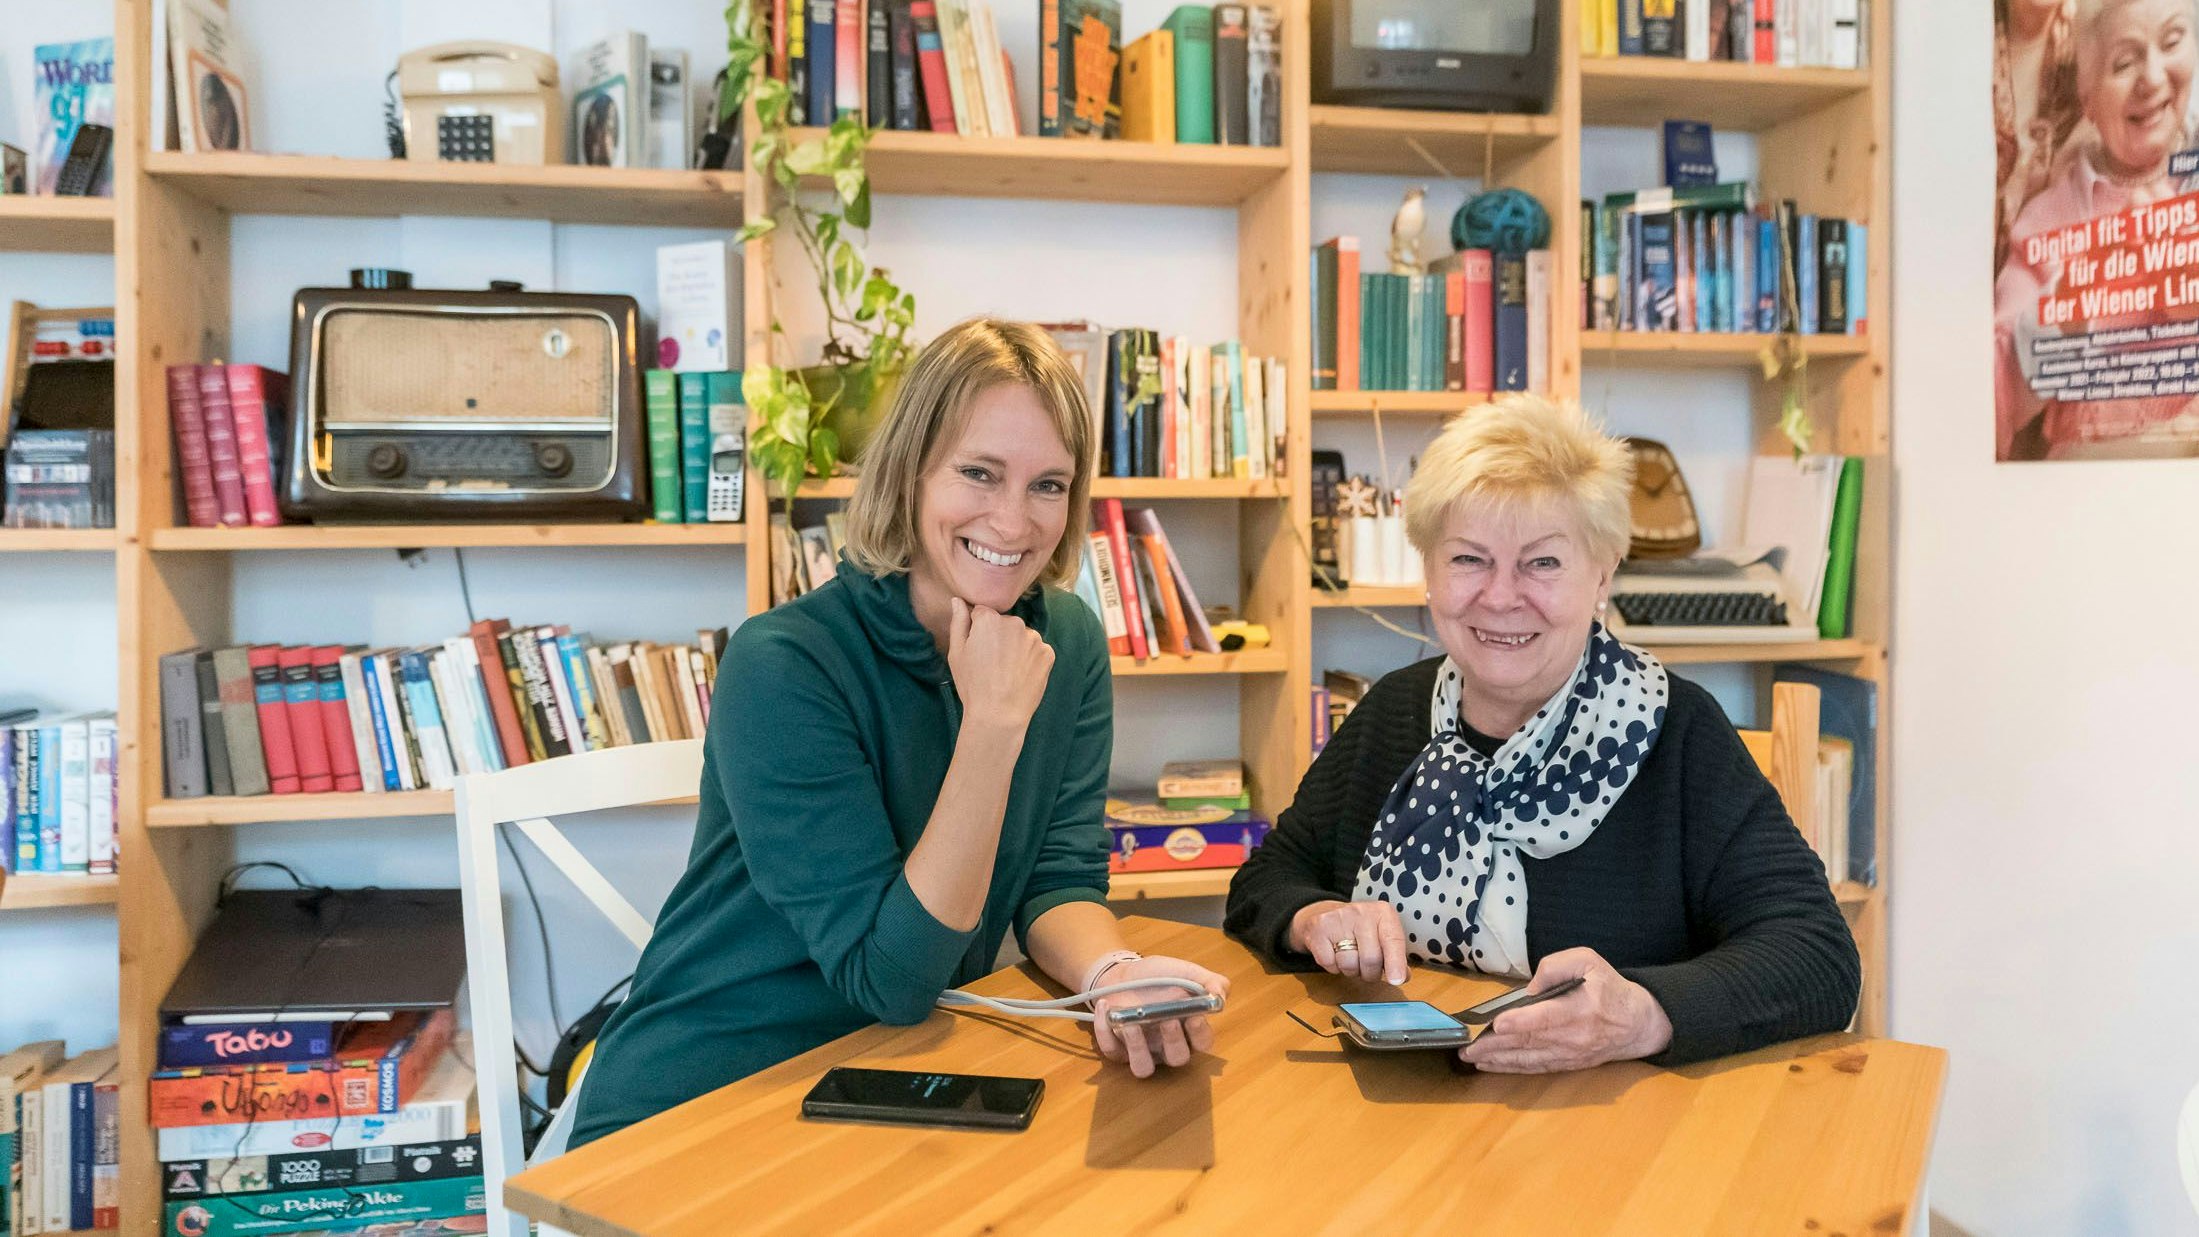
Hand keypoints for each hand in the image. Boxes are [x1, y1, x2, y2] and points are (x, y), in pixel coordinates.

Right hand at [946, 597, 1054, 729]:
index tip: (978, 650)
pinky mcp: (1048, 653)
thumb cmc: (973, 685)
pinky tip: (1021, 676)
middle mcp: (1015, 622)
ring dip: (1016, 647)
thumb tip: (958, 600)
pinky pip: (1037, 650)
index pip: (983, 613)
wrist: (999, 714)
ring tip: (1007, 672)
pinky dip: (1030, 660)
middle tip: (992, 664)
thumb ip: (959, 622)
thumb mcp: (957, 653)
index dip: (978, 631)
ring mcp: (1034, 637)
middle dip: (999, 637)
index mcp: (990, 619)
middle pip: (1005, 624)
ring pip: (1022, 637)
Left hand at [1089, 955, 1228, 1078]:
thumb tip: (1221, 994)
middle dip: (1174, 1041)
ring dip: (1138, 1047)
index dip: (1200, 1034)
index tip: (1194, 1016)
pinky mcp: (1116, 1049)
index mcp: (1188, 1029)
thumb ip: (1208, 981)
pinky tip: (1107, 1006)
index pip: (1202, 1043)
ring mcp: (1141, 1050)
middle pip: (1177, 1059)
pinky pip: (1111, 1050)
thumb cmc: (1158, 977)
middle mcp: (1166, 1046)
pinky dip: (1105, 1030)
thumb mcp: (1185, 972)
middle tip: (1167, 1020)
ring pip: (1143, 1068)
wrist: (1123, 974)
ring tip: (1132, 1023)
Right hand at [1288, 899, 1410, 985]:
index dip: (1395, 962)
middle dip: (1370, 974)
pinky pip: (1329, 963)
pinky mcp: (1318, 928)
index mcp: (1382, 913)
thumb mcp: (1382, 936)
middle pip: (1371, 959)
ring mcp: (1337, 918)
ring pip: (1349, 964)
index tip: (1396, 980)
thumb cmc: (1360, 930)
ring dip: (1351, 971)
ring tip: (1350, 958)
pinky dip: (1333, 967)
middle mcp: (1361, 912)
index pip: (1393, 940)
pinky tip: (1334, 954)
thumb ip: (1395, 956)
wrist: (1324, 913)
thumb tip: (1402, 977)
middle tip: (1367, 970)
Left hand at [1457, 947, 1671, 1073]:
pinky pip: (1536, 1068)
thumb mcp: (1589, 961)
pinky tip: (1491, 1065)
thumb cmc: (1609, 987)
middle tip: (1467, 1046)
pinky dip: (1511, 1068)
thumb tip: (1530, 986)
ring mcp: (1571, 1054)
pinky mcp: (1568, 1064)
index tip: (1498, 1023)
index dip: (1522, 1022)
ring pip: (1529, 1058)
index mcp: (1581, 1009)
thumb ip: (1558, 966)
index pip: (1548, 1018)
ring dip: (1498, 1060)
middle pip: (1530, 1041)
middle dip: (1496, 1045)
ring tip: (1471, 1057)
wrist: (1637, 1024)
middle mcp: (1575, 1036)